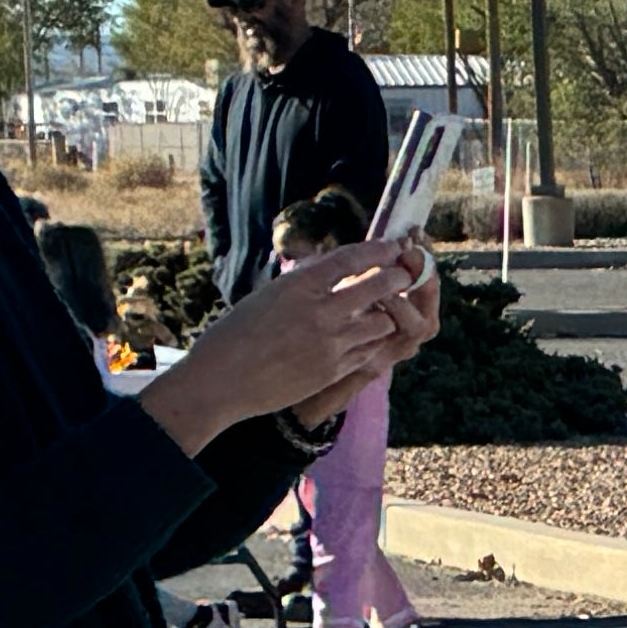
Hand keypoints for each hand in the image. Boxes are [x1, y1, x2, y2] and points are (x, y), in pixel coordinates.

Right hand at [144, 242, 426, 455]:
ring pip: (382, 322)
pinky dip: (372, 342)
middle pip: (378, 286)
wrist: (221, 381)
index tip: (392, 246)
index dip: (377, 250)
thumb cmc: (235, 335)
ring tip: (382, 312)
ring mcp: (331, 343)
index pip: (349, 259)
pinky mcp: (335, 370)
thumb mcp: (266, 296)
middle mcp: (320, 311)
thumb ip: (303, 282)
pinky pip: (370, 351)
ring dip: (386, 315)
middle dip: (398, 278)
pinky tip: (368, 339)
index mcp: (297, 286)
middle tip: (405, 275)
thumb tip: (332, 263)